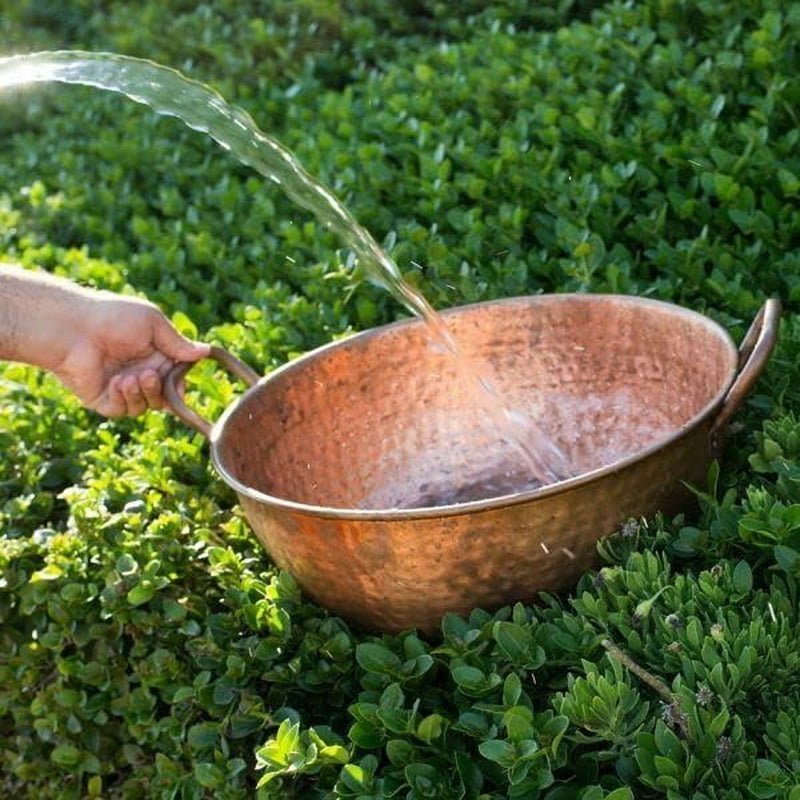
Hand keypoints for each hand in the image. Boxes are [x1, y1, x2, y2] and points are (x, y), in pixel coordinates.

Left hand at [54, 294, 209, 417]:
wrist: (74, 329)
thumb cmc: (113, 318)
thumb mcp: (153, 324)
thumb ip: (178, 343)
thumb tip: (206, 351)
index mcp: (155, 356)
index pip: (176, 380)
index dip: (179, 385)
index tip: (179, 383)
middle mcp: (140, 374)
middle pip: (164, 397)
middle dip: (159, 390)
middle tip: (148, 375)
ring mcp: (122, 389)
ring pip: (146, 406)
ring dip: (141, 394)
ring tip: (128, 378)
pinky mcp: (104, 400)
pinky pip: (123, 410)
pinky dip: (123, 398)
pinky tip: (115, 382)